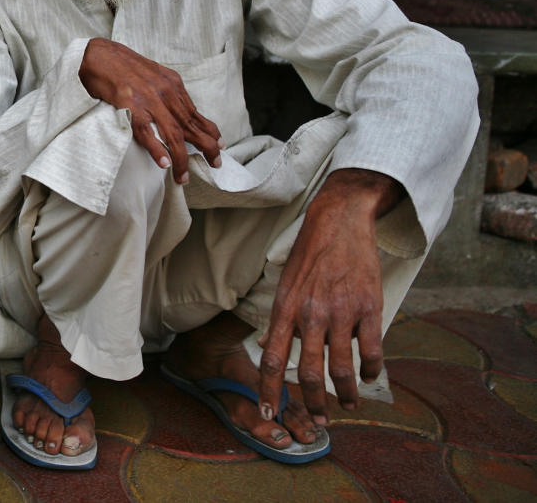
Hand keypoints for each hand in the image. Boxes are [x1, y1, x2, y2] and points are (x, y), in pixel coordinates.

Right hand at [78, 37, 221, 182]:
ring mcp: (148, 99)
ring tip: (183, 175)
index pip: (195, 113)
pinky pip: (146, 132)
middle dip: (206, 146)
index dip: (210, 130)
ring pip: (172, 133)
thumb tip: (176, 112)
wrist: (97, 55)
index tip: (219, 145)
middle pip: (190, 125)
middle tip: (216, 163)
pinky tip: (164, 163)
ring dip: (180, 158)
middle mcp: (165, 92)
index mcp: (172, 84)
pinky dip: (157, 149)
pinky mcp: (130, 106)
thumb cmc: (122, 66)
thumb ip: (165, 92)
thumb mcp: (152, 75)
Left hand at [258, 168, 404, 424]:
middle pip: (308, 372)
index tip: (268, 413)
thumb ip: (284, 318)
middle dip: (314, 402)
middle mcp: (310, 313)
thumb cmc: (310, 254)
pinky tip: (370, 377)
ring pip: (342, 368)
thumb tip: (277, 350)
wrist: (340, 221)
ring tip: (348, 405)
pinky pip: (371, 351)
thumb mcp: (286, 283)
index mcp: (285, 308)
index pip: (270, 358)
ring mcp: (341, 311)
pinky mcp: (369, 307)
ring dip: (346, 393)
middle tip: (320, 419)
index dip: (268, 389)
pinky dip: (371, 370)